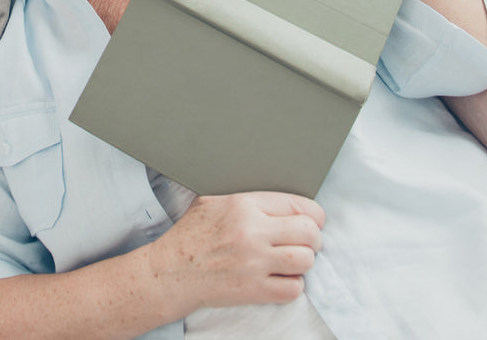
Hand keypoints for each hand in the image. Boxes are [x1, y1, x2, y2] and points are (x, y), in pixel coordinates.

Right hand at [148, 192, 323, 311]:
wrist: (172, 271)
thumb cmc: (191, 234)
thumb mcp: (213, 200)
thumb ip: (245, 196)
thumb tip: (275, 196)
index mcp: (244, 204)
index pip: (298, 204)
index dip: (313, 214)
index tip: (313, 221)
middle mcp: (253, 232)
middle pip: (309, 232)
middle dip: (314, 238)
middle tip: (307, 242)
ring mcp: (254, 263)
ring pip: (306, 260)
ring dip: (304, 262)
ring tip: (294, 260)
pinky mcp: (254, 290)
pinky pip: (293, 289)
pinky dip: (293, 285)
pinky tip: (282, 278)